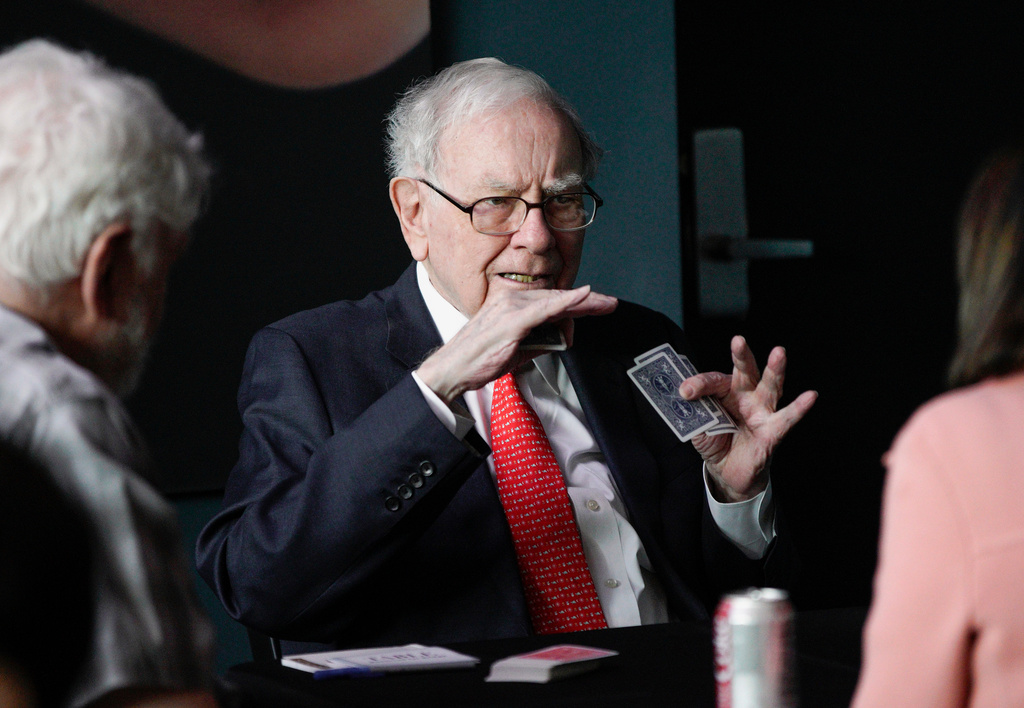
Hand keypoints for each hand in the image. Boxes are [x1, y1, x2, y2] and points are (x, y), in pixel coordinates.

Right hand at [416, 286, 616, 402]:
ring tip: (604, 306)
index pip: (550, 300)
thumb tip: (563, 339)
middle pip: (557, 298)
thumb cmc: (479, 359)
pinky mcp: (512, 321)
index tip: (596, 304)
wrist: (452, 369)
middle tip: (609, 304)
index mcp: (510, 304)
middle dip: (587, 303)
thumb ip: (542, 341)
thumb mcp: (518, 349)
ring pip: (555, 303)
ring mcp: (511, 308)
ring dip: (583, 305)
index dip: (575, 303)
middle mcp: (511, 300)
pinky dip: (566, 301)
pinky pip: (545, 309)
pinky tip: (583, 296)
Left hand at [679, 335, 816, 501]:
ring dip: (775, 370)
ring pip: (770, 387)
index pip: (714, 381)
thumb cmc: (717, 440)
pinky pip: (786, 419)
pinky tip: (810, 396)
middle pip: (746, 372)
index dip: (700, 384)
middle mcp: (747, 397)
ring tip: (779, 352)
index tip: (685, 392)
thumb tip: (684, 395)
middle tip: (738, 340)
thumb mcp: (698, 425)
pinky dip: (799, 408)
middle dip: (742, 356)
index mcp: (727, 391)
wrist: (727, 472)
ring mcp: (761, 413)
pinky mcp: (772, 432)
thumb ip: (694, 410)